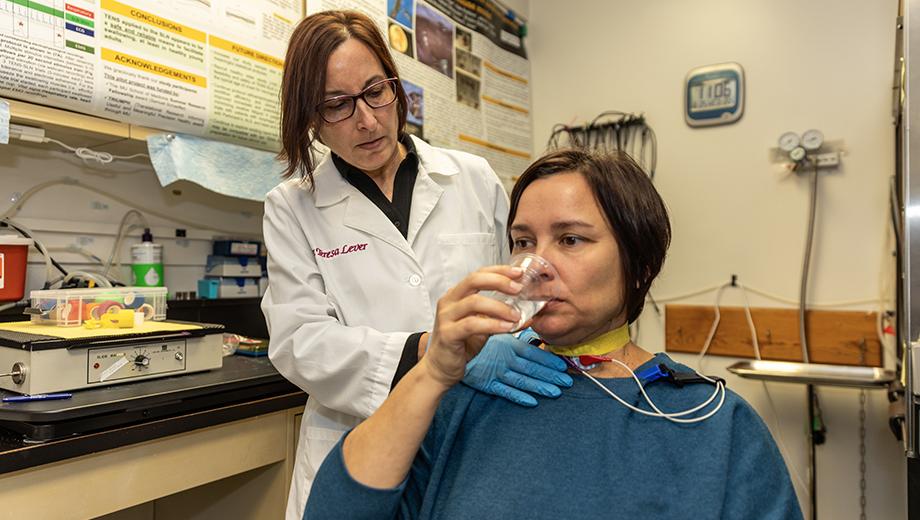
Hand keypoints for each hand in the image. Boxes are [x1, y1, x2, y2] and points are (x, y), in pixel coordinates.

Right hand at [424, 265, 523, 389]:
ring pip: (474, 302)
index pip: (478, 274)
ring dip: (499, 307)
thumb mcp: (482, 326)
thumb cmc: (460, 344)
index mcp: (456, 295)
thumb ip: (499, 317)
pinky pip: (472, 324)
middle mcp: (449, 301)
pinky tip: (506, 327)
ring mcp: (446, 317)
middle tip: (518, 289)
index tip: (519, 273)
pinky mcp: (448, 334)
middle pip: (474, 280)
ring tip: (516, 315)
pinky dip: (492, 324)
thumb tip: (526, 314)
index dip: (499, 271)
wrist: (440, 368)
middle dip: (499, 281)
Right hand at [463, 329, 572, 406]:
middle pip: (530, 364)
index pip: (531, 351)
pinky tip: (531, 401)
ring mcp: (493, 368)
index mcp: (503, 343)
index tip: (564, 366)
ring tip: (556, 390)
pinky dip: (518, 395)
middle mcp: (501, 355)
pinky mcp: (484, 381)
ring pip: (521, 376)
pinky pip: (503, 389)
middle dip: (550, 372)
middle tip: (568, 380)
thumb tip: (528, 333)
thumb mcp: (488, 337)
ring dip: (539, 384)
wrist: (438, 362)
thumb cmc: (463, 346)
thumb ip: (507, 338)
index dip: (548, 358)